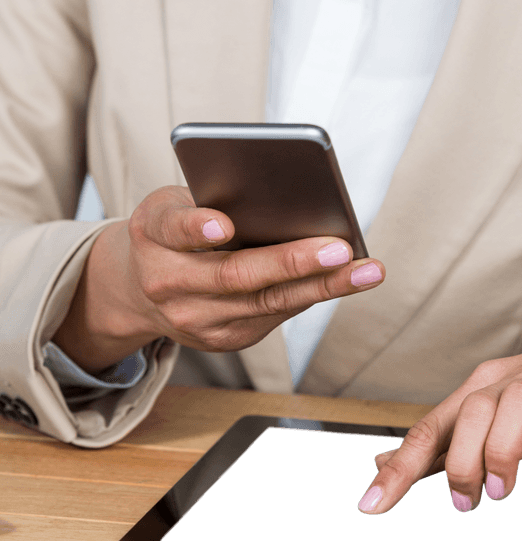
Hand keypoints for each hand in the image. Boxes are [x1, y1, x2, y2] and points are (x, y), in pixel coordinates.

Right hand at [54, 185, 384, 372]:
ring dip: (323, 287)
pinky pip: (274, 315)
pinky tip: (346, 281)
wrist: (136, 291)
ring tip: (366, 270)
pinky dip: (312, 295)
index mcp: (152, 238)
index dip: (197, 227)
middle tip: (340, 247)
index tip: (223, 224)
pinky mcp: (222, 341)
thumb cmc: (168, 233)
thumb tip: (278, 200)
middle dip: (292, 262)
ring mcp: (196, 321)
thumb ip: (206, 203)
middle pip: (236, 276)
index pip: (173, 229)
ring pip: (267, 303)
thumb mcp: (170, 206)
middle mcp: (169, 286)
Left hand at [357, 317, 521, 514]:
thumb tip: (384, 465)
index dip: (398, 468)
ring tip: (502, 494)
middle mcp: (511, 383)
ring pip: (516, 407)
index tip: (371, 505)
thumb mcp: (494, 413)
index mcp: (481, 388)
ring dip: (501, 456)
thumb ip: (443, 441)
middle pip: (470, 412)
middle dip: (460, 464)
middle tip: (466, 503)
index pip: (430, 426)